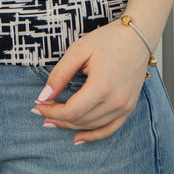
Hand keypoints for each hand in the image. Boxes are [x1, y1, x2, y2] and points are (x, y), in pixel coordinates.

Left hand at [31, 20, 150, 143]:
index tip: (37, 105)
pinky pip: (110, 129)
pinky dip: (93, 135)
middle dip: (57, 118)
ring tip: (53, 120)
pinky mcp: (129, 107)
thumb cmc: (108, 39)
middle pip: (80, 120)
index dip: (51, 110)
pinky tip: (78, 137)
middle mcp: (115, 102)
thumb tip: (44, 95)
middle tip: (41, 111)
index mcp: (101, 87)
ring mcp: (124, 107)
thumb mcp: (78, 50)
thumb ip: (60, 74)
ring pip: (92, 126)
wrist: (137, 36)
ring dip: (71, 126)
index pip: (70, 110)